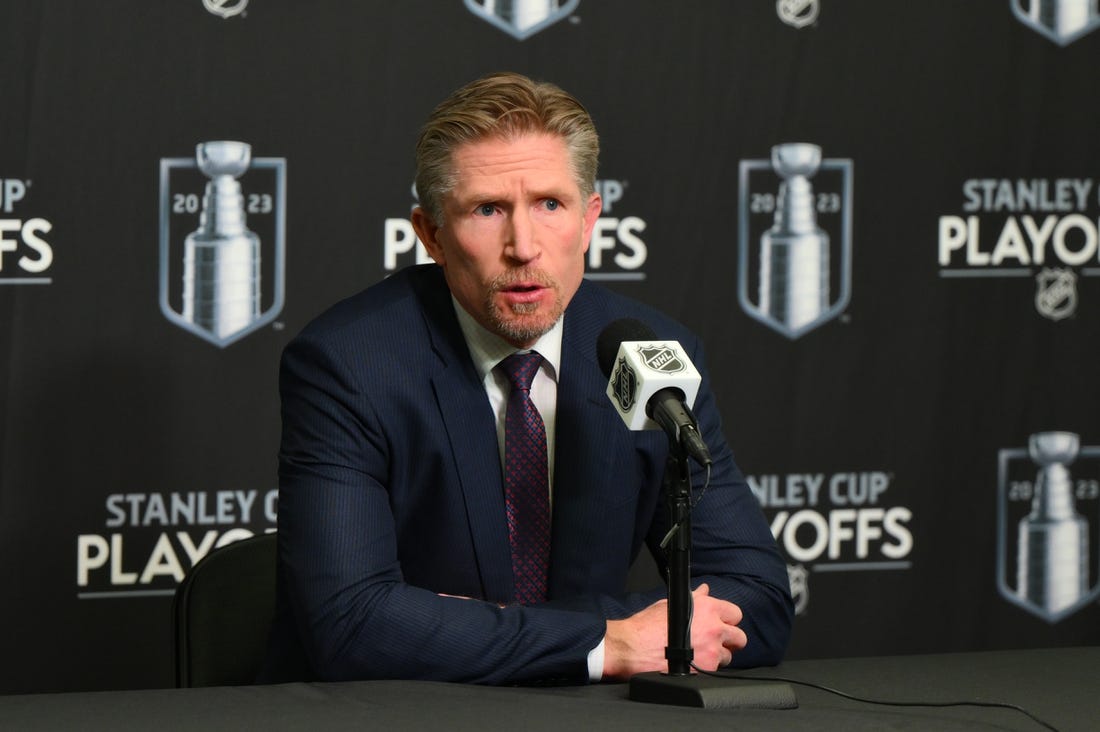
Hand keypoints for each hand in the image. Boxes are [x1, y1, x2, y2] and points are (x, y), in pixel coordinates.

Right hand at [602, 583, 745, 679]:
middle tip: (717, 642)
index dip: (728, 619)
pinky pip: (716, 670)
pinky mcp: (706, 669)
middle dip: (730, 640)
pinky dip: (707, 669)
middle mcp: (713, 629)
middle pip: (739, 637)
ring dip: (718, 656)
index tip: (722, 624)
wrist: (634, 648)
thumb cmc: (648, 625)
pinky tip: (693, 665)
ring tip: (700, 655)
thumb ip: (695, 598)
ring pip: (728, 656)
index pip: (735, 613)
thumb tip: (705, 590)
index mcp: (707, 609)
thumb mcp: (672, 605)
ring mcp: (712, 650)